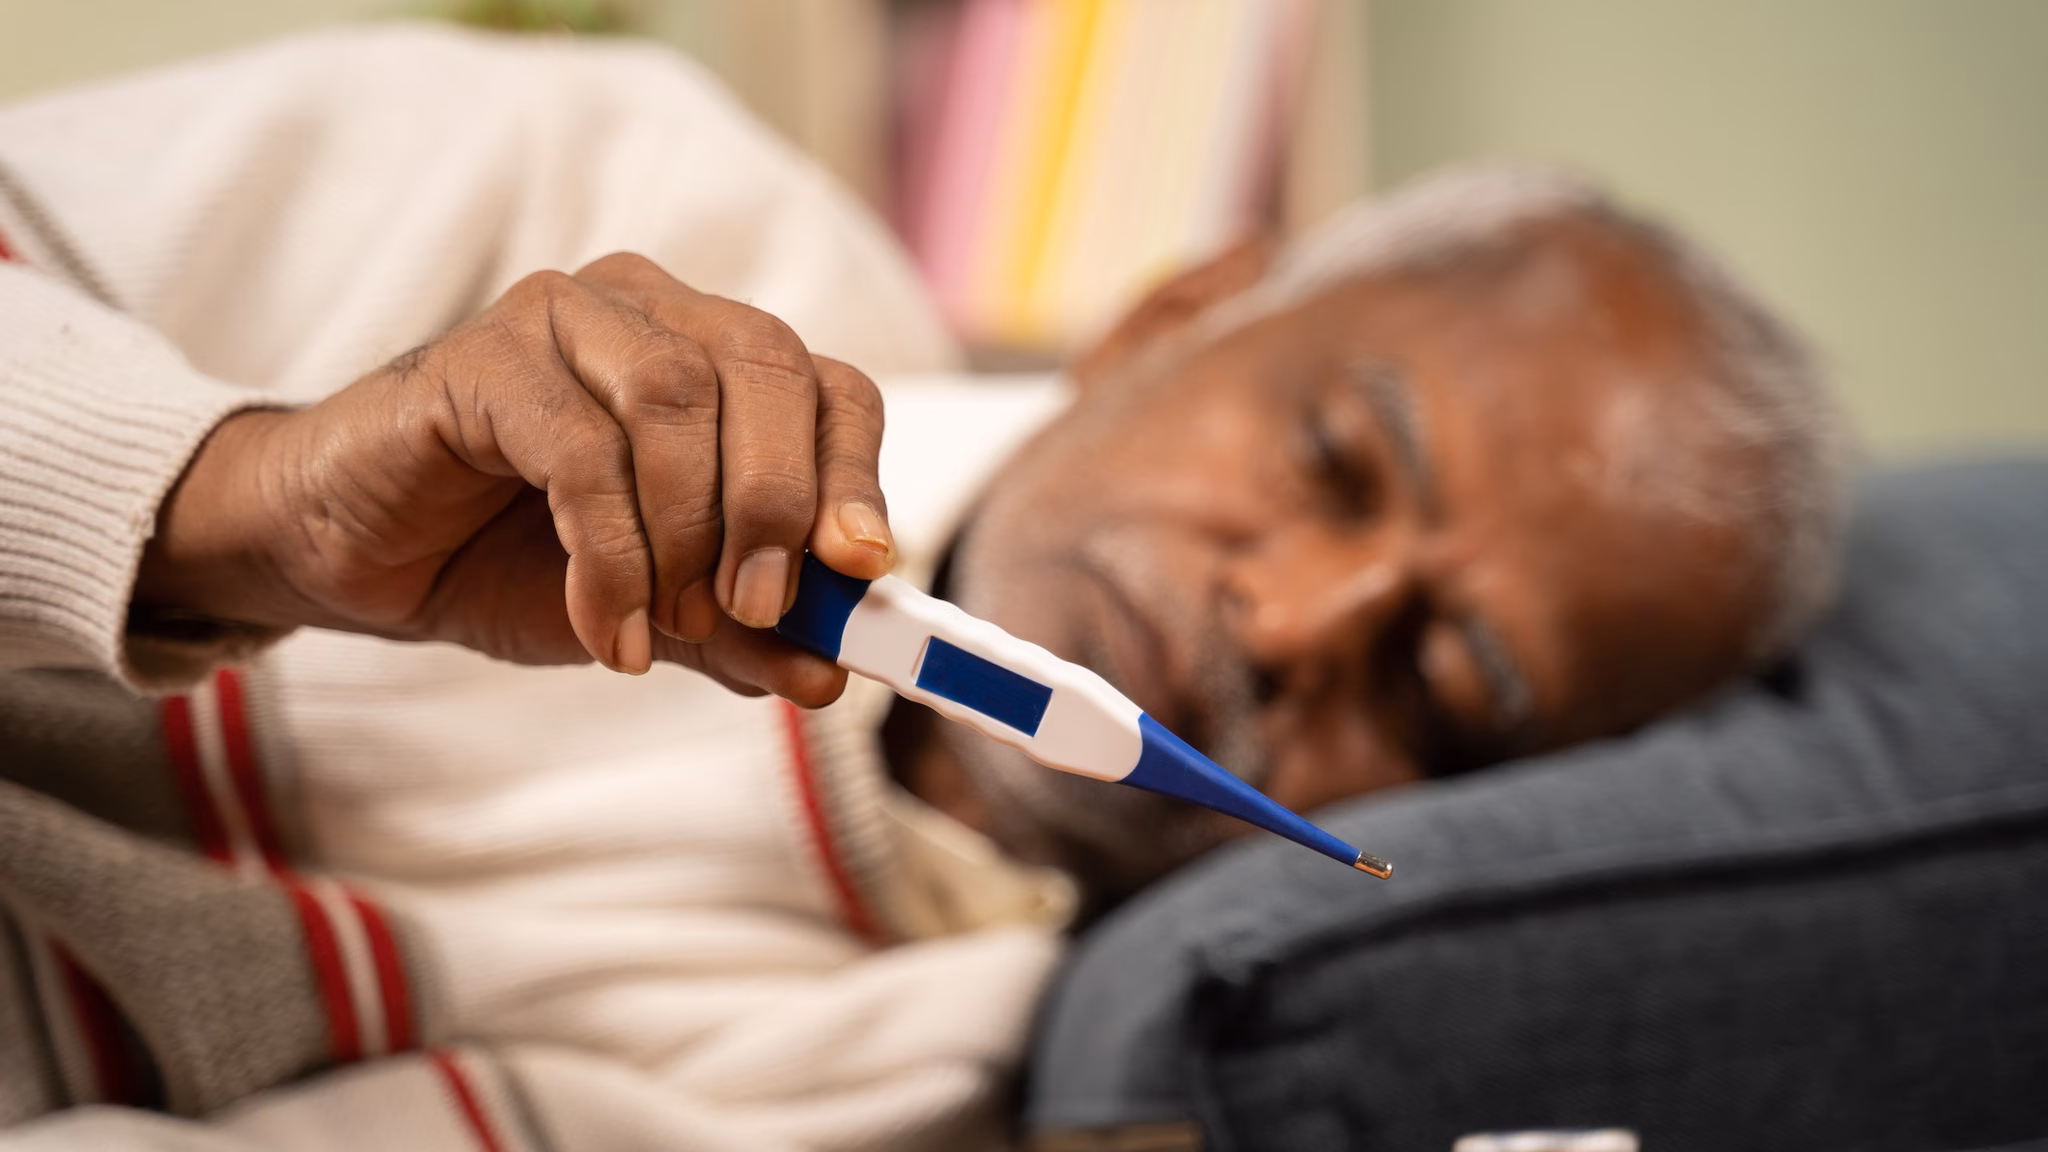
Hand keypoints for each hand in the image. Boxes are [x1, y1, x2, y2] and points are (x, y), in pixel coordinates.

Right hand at [135, 254, 894, 704]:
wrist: (353, 553)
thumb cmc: (513, 561)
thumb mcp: (656, 612)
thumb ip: (744, 633)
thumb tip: (831, 673)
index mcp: (714, 356)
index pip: (829, 387)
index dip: (856, 474)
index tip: (864, 569)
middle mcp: (650, 314)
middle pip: (769, 369)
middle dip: (779, 504)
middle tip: (760, 608)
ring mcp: (563, 318)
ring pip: (678, 397)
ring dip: (690, 533)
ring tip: (669, 627)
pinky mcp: (480, 358)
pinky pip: (580, 450)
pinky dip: (612, 556)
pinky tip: (609, 630)